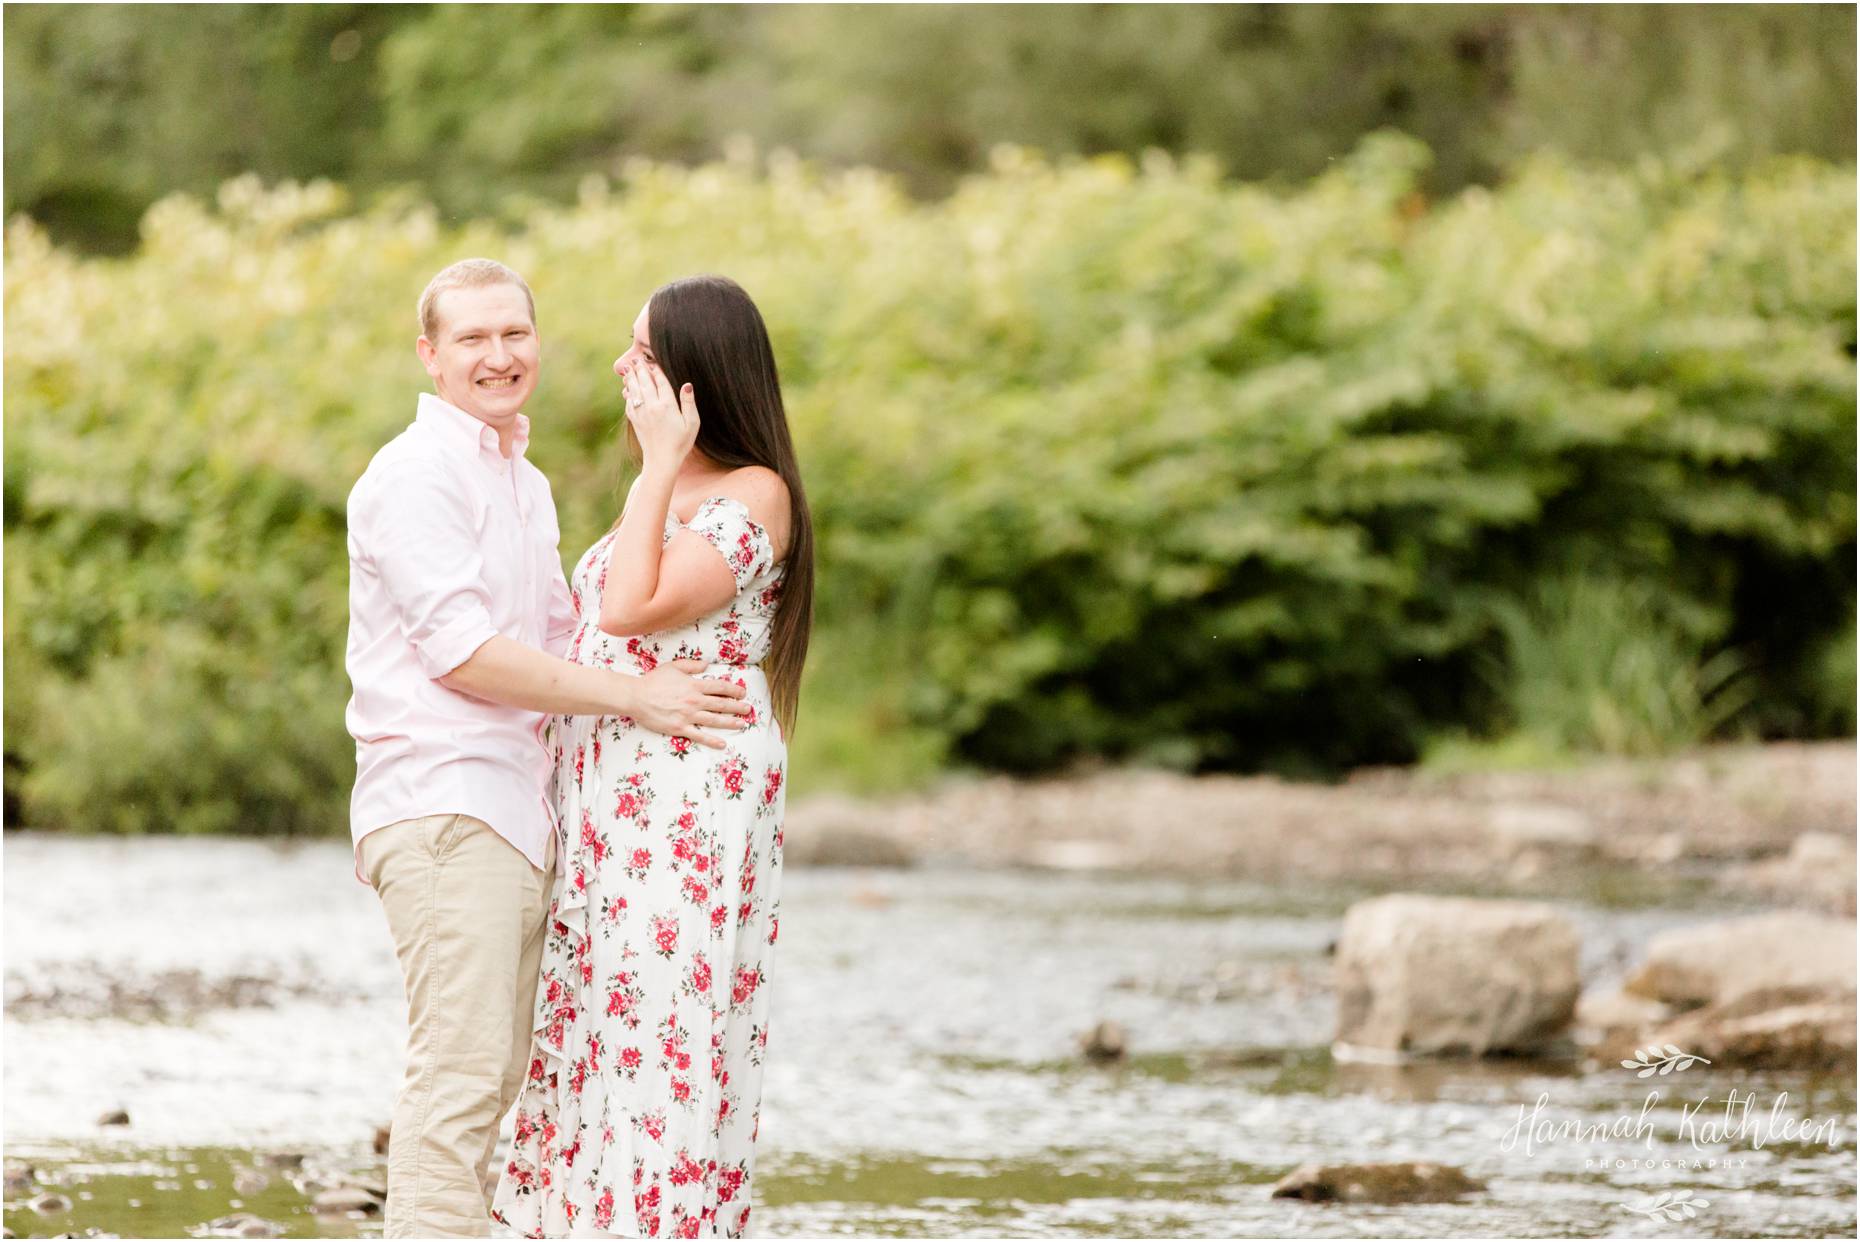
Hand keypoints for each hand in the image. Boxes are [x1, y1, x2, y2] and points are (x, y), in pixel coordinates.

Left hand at [619, 359, 699, 467]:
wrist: (662, 460)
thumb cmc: (681, 443)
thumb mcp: (692, 423)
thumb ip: (689, 402)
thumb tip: (687, 384)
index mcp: (667, 405)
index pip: (661, 381)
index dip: (656, 370)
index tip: (652, 361)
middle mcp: (652, 406)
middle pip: (645, 382)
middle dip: (640, 369)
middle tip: (637, 360)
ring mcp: (641, 413)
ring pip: (634, 390)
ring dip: (631, 377)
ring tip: (628, 368)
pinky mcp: (635, 420)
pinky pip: (629, 402)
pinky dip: (628, 392)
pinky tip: (627, 388)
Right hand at [626, 658, 750, 747]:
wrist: (636, 697)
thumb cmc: (653, 681)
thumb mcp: (673, 666)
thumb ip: (691, 665)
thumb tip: (707, 665)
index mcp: (694, 685)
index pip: (720, 687)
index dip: (734, 689)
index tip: (742, 692)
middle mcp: (694, 701)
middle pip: (721, 704)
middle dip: (737, 707)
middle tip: (748, 709)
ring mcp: (688, 716)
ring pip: (715, 720)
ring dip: (730, 722)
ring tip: (742, 724)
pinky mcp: (680, 728)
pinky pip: (699, 736)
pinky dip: (712, 741)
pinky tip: (722, 744)